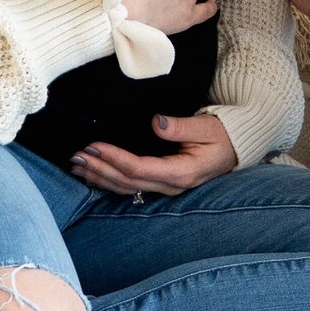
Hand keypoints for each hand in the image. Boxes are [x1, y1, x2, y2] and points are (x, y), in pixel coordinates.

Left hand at [71, 113, 238, 196]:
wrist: (233, 149)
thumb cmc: (221, 136)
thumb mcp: (206, 127)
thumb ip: (181, 126)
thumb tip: (155, 122)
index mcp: (181, 172)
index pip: (140, 169)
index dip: (115, 158)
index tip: (95, 145)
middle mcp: (170, 185)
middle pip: (127, 182)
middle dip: (100, 168)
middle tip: (76, 155)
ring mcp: (165, 188)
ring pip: (125, 188)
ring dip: (99, 177)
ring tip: (76, 165)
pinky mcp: (160, 185)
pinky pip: (129, 187)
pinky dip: (108, 180)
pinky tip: (91, 174)